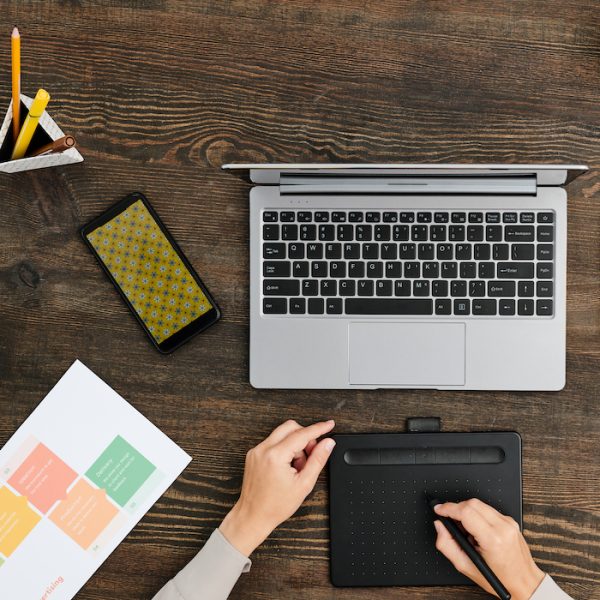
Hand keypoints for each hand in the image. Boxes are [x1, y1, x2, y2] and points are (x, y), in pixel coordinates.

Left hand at [219, 419, 335, 555]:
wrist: (253, 516)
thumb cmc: (275, 506)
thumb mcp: (304, 484)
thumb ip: (318, 460)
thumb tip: (328, 443)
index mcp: (276, 456)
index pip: (302, 434)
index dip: (319, 428)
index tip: (329, 424)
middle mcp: (263, 449)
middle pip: (290, 427)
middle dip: (305, 437)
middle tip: (311, 454)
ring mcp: (256, 451)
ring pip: (282, 434)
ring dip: (294, 444)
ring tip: (297, 467)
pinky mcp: (253, 454)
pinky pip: (273, 442)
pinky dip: (284, 449)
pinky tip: (287, 467)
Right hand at [433, 499, 544, 599]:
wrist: (525, 583)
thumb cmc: (500, 579)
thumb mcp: (466, 567)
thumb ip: (447, 545)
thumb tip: (440, 526)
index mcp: (493, 540)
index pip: (466, 512)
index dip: (448, 508)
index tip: (439, 510)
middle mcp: (503, 527)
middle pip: (472, 503)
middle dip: (456, 508)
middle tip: (450, 520)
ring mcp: (508, 523)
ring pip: (479, 504)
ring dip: (467, 511)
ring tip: (465, 529)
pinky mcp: (510, 521)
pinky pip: (488, 509)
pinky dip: (477, 514)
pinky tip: (476, 529)